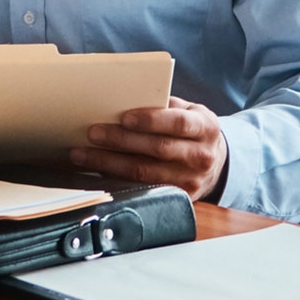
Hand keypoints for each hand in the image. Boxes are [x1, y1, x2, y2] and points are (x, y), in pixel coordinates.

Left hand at [71, 97, 228, 200]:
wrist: (216, 163)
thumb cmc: (193, 130)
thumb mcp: (190, 111)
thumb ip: (165, 106)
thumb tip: (123, 101)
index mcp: (206, 128)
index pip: (178, 123)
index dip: (151, 120)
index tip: (123, 116)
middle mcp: (201, 157)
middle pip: (157, 149)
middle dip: (120, 141)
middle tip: (93, 133)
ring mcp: (190, 181)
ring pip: (144, 173)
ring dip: (109, 163)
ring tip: (83, 154)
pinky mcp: (177, 198)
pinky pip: (141, 189)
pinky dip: (116, 179)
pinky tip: (97, 171)